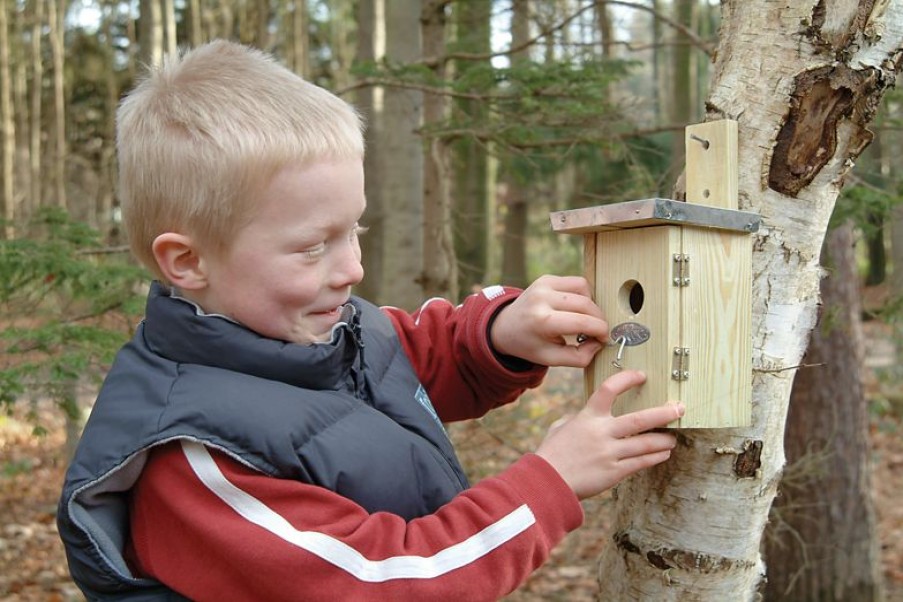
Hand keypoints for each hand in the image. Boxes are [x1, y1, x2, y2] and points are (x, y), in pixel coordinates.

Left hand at [490, 275, 607, 366]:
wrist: (505, 327)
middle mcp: (542, 298)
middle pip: (586, 304)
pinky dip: (582, 295)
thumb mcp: (551, 359)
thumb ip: (579, 357)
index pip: (583, 322)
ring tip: (583, 319)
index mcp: (542, 321)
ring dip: (591, 305)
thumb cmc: (529, 344)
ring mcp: (543, 285)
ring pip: (584, 288)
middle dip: (599, 319)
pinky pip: (576, 282)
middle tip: (597, 332)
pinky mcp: (546, 278)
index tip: (604, 339)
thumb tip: (599, 343)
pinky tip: (574, 308)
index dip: (601, 331)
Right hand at [535, 370, 681, 499]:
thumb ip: (577, 418)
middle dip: (664, 413)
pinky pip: (640, 463)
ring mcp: (609, 453)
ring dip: (664, 440)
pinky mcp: (614, 472)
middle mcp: (602, 433)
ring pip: (646, 444)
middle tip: (679, 408)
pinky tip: (663, 453)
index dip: (627, 379)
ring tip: (673, 438)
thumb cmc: (552, 453)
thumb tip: (584, 416)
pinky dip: (655, 457)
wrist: (547, 482)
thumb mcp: (561, 427)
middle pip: (639, 419)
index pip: (609, 389)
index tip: (641, 375)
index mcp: (588, 417)